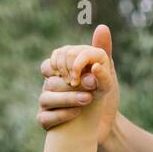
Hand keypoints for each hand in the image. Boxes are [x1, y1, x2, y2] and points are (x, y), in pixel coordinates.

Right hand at [38, 24, 119, 143]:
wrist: (108, 124)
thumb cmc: (103, 95)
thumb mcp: (107, 72)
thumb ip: (102, 51)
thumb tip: (102, 27)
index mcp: (59, 71)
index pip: (53, 62)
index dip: (66, 65)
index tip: (83, 69)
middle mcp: (49, 86)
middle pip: (50, 80)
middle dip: (71, 82)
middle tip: (91, 84)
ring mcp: (46, 104)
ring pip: (46, 98)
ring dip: (68, 98)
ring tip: (88, 99)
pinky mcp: (46, 122)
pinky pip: (45, 118)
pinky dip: (61, 115)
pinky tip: (77, 113)